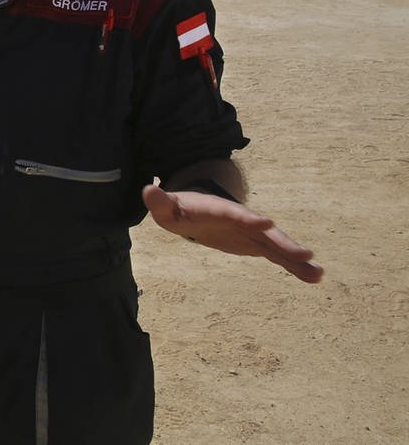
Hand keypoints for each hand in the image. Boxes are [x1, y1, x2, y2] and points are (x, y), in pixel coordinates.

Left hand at [142, 184, 323, 283]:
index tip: (267, 223)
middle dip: (284, 242)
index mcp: (219, 210)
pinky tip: (314, 277)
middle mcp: (241, 220)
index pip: (234, 214)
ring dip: (296, 258)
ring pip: (277, 246)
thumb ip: (159, 202)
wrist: (197, 210)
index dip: (248, 218)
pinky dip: (295, 266)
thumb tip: (148, 190)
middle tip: (305, 253)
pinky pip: (278, 257)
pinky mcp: (256, 245)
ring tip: (318, 272)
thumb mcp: (166, 208)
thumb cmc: (179, 209)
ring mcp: (252, 233)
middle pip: (264, 233)